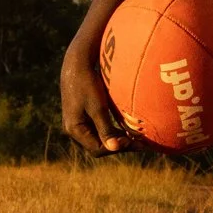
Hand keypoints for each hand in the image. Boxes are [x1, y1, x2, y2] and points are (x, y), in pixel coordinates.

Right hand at [60, 40, 128, 154]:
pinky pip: (98, 128)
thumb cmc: (87, 83)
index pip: (97, 149)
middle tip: (139, 142)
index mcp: (74, 129)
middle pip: (98, 145)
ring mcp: (77, 122)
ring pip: (99, 137)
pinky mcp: (83, 115)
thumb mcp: (98, 107)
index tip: (134, 142)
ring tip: (135, 137)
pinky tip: (125, 128)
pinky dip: (111, 130)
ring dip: (116, 138)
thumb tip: (116, 149)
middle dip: (118, 145)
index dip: (116, 148)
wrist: (77, 63)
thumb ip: (106, 129)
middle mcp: (73, 129)